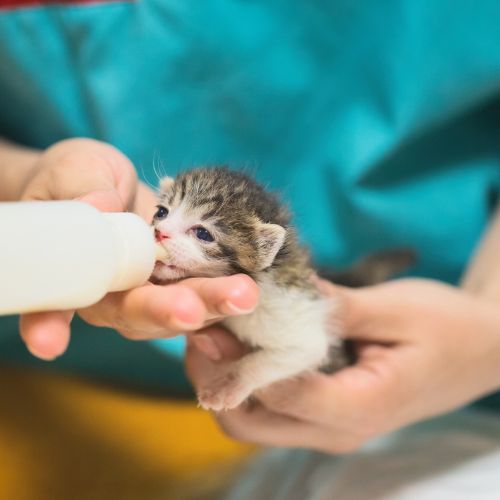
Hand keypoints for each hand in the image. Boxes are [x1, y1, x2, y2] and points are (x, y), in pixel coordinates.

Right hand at [18, 138, 259, 358]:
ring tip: (243, 293)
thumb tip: (99, 205)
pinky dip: (226, 309)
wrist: (112, 186)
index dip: (47, 323)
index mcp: (74, 274)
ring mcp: (152, 293)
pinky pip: (205, 302)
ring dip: (210, 306)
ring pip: (179, 309)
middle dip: (165, 312)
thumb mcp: (74, 171)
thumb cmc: (80, 179)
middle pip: (134, 313)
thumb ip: (81, 187)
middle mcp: (114, 295)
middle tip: (190, 311)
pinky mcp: (184, 284)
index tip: (48, 341)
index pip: (54, 303)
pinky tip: (249, 303)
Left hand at [186, 278, 499, 452]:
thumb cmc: (445, 326)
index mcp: (360, 406)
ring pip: (251, 420)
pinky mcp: (321, 414)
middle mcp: (335, 430)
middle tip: (202, 325)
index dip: (239, 357)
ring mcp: (326, 428)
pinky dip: (243, 380)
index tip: (210, 319)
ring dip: (223, 380)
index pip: (281, 392)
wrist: (477, 350)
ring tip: (213, 330)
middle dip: (216, 376)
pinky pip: (267, 409)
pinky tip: (239, 342)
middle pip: (250, 420)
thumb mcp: (395, 308)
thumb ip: (335, 307)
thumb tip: (274, 292)